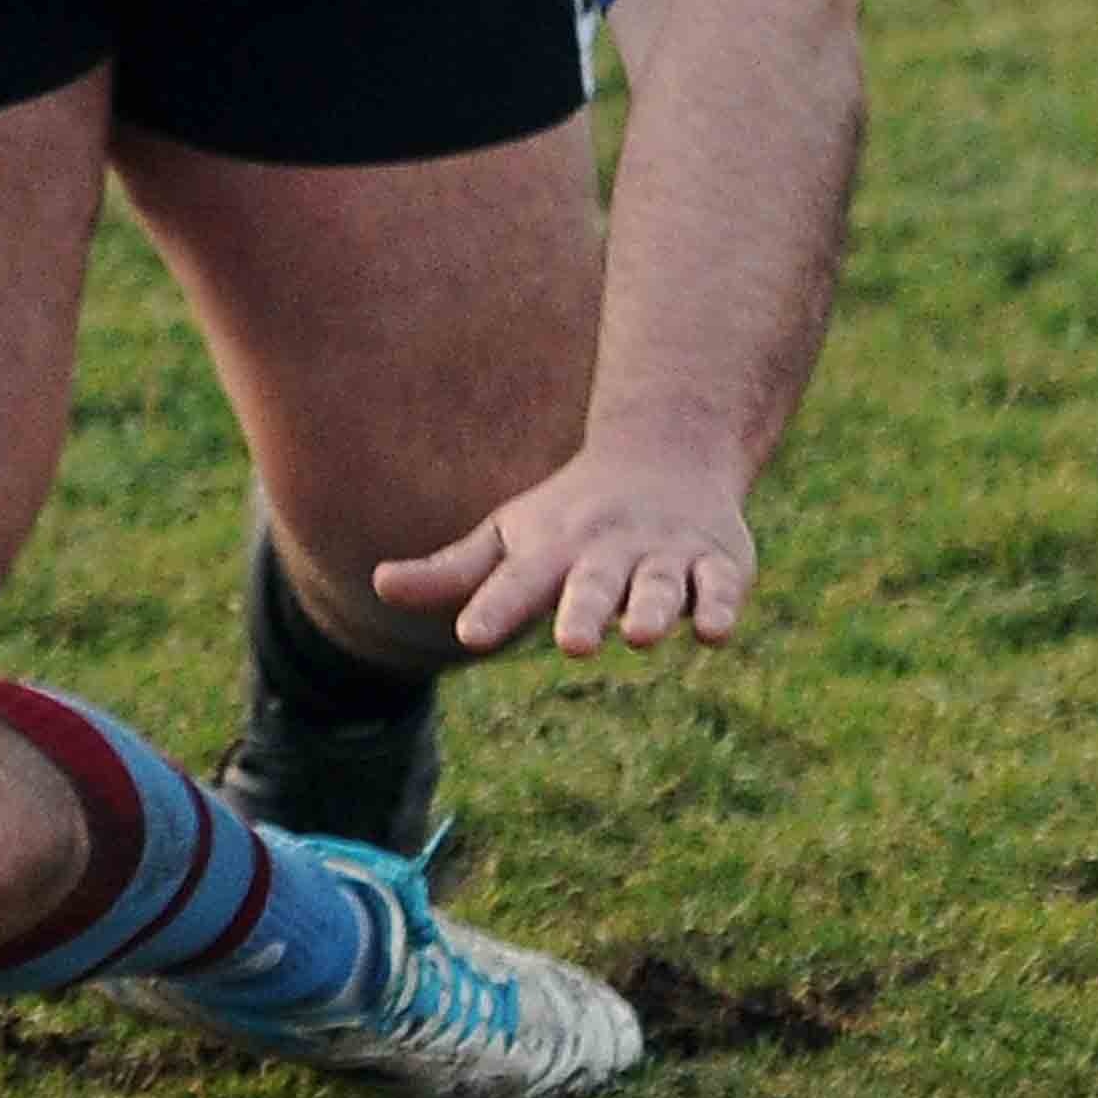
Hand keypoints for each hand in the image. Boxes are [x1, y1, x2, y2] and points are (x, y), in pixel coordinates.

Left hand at [374, 448, 757, 657]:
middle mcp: (606, 551)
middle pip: (591, 585)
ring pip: (658, 584)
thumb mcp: (508, 538)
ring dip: (652, 608)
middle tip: (572, 644)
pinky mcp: (717, 561)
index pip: (516, 582)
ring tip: (641, 636)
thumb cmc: (568, 514)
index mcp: (552, 550)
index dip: (494, 607)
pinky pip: (720, 584)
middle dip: (582, 612)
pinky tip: (714, 629)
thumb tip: (377, 586)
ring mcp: (663, 555)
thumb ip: (451, 572)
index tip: (469, 635)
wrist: (665, 453)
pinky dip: (720, 604)